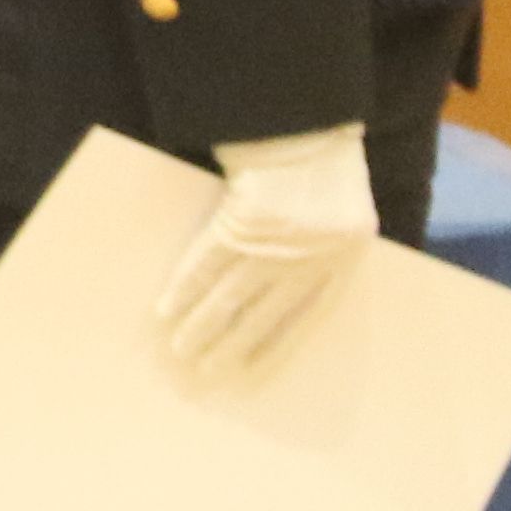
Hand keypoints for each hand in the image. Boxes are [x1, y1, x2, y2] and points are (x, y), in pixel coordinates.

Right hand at [155, 123, 379, 386]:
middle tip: (202, 377)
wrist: (306, 133)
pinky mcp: (236, 223)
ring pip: (227, 298)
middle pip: (260, 318)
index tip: (248, 377)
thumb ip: (324, 257)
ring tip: (178, 353)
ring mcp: (270, 246)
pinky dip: (182, 289)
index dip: (274, 352)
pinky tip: (165, 310)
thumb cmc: (329, 177)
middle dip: (228, 349)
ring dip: (199, 329)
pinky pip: (203, 264)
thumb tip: (287, 296)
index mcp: (340, 267)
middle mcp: (305, 264)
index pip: (303, 324)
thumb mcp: (346, 222)